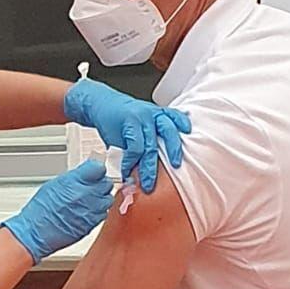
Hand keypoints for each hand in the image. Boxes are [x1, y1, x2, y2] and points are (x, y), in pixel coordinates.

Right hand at [2, 159, 114, 263]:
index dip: (96, 169)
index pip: (98, 168)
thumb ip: (75, 177)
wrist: (35, 233)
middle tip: (90, 186)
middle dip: (99, 183)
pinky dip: (97, 211)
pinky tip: (86, 210)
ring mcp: (91, 211)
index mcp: (75, 182)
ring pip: (107, 199)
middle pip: (106, 183)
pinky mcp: (92, 224)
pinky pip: (103, 213)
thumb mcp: (55, 185)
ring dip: (100, 198)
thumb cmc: (40, 211)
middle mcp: (86, 196)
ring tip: (88, 199)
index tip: (94, 171)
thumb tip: (86, 172)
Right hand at [64, 79, 191, 193]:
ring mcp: (141, 119)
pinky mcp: (128, 125)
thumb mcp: (141, 123)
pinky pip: (133, 148)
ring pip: (150, 146)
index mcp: (159, 114)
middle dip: (174, 151)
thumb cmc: (121, 117)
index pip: (175, 118)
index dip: (183, 124)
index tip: (189, 133)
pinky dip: (130, 163)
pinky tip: (127, 172)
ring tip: (148, 184)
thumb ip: (149, 139)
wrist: (100, 104)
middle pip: (169, 132)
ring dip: (149, 168)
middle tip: (176, 167)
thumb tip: (153, 165)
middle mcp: (153, 115)